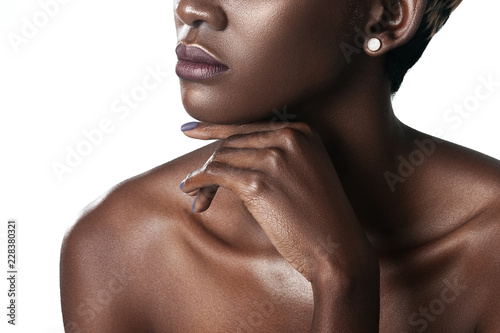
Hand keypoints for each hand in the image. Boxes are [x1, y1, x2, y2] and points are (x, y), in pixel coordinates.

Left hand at [179, 121, 374, 282]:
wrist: (338, 250)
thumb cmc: (318, 218)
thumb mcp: (304, 173)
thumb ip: (274, 157)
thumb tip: (225, 156)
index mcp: (302, 131)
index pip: (247, 128)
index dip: (214, 130)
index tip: (190, 132)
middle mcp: (289, 137)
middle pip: (231, 144)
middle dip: (210, 166)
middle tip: (195, 189)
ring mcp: (274, 158)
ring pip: (221, 158)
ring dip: (202, 179)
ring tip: (197, 199)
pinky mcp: (259, 182)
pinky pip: (215, 174)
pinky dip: (197, 182)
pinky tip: (189, 191)